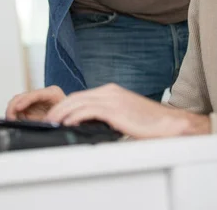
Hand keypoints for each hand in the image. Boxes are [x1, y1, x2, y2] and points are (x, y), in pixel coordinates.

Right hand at [6, 86, 65, 120]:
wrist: (73, 116)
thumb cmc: (70, 115)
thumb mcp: (64, 118)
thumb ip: (54, 121)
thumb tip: (45, 124)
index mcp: (53, 93)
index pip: (36, 94)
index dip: (25, 100)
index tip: (18, 108)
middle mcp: (43, 94)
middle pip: (23, 96)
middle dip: (14, 107)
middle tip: (10, 118)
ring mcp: (36, 100)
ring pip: (18, 102)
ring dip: (12, 111)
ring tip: (11, 121)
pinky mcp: (31, 107)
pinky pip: (19, 110)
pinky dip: (14, 115)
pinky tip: (14, 121)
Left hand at [46, 84, 210, 138]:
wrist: (169, 123)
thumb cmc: (148, 123)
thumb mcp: (124, 115)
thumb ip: (108, 115)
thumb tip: (91, 124)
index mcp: (111, 91)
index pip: (82, 96)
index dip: (66, 105)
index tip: (56, 115)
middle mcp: (110, 91)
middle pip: (76, 96)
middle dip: (59, 107)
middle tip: (48, 119)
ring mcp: (112, 99)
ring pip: (79, 102)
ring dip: (62, 112)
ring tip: (52, 122)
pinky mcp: (115, 110)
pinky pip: (89, 111)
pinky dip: (75, 116)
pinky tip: (67, 123)